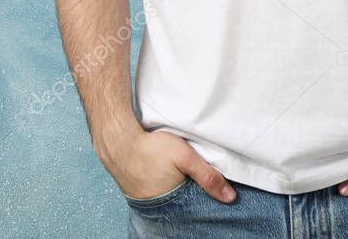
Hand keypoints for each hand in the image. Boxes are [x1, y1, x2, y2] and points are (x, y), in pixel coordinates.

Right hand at [94, 123, 236, 202]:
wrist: (117, 140)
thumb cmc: (151, 147)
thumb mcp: (186, 157)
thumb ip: (208, 176)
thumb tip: (230, 198)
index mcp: (171, 203)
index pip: (195, 208)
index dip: (205, 198)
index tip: (214, 190)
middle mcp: (157, 207)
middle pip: (182, 203)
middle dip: (191, 194)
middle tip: (193, 178)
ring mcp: (145, 200)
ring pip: (169, 198)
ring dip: (176, 188)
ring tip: (179, 175)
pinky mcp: (136, 190)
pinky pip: (156, 192)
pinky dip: (163, 185)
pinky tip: (165, 174)